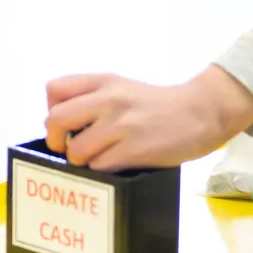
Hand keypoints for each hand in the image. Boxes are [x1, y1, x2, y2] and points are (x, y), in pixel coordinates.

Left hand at [44, 67, 252, 170]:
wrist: (200, 112)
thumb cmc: (158, 105)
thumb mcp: (122, 88)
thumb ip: (93, 99)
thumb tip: (61, 127)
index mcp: (103, 81)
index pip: (54, 90)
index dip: (52, 111)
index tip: (67, 124)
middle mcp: (108, 99)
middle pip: (56, 121)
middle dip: (56, 140)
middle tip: (70, 148)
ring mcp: (121, 125)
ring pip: (76, 151)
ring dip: (83, 161)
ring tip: (101, 157)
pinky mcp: (134, 149)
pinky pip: (99, 167)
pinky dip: (102, 171)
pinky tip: (117, 164)